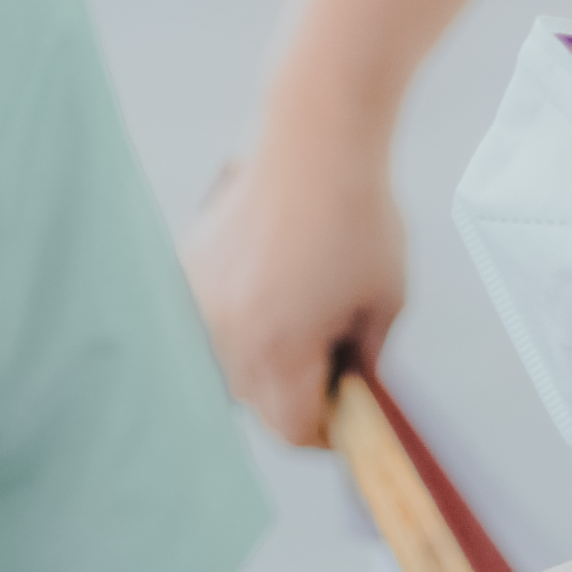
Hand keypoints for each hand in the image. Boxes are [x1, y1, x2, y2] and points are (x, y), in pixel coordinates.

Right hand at [184, 127, 406, 448]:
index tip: (345, 412)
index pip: (292, 430)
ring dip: (265, 352)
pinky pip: (211, 321)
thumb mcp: (386, 300)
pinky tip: (270, 281)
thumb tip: (353, 387)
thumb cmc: (357, 213)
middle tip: (332, 352)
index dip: (327, 429)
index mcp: (278, 349)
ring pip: (233, 363)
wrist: (313, 141)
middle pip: (260, 401)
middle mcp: (227, 336)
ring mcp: (200, 304)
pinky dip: (240, 315)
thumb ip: (367, 357)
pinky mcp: (186, 272)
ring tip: (300, 307)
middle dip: (297, 388)